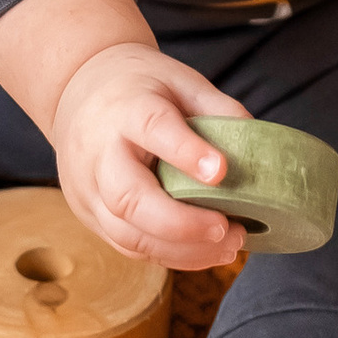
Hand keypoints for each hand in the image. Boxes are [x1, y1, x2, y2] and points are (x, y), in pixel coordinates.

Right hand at [49, 45, 253, 270]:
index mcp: (126, 108)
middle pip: (128, 197)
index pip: (152, 128)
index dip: (186, 151)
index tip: (221, 172)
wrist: (76, 92)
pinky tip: (205, 253)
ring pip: (127, 234)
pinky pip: (127, 246)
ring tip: (229, 247)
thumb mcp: (180, 80)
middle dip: (181, 223)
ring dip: (182, 251)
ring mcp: (88, 189)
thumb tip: (261, 151)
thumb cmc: (139, 87)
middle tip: (228, 228)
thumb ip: (219, 109)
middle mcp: (99, 152)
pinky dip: (169, 256)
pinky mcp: (89, 214)